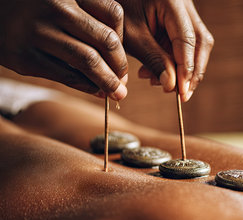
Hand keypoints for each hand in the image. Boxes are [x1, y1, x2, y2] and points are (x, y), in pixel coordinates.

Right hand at [0, 0, 127, 99]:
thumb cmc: (36, 8)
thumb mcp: (62, 1)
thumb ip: (89, 18)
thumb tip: (119, 60)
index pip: (113, 14)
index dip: (124, 38)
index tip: (121, 54)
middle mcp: (54, 7)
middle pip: (106, 40)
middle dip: (120, 65)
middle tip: (123, 81)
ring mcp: (37, 32)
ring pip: (88, 61)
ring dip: (108, 81)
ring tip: (116, 93)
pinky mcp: (24, 56)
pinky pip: (66, 75)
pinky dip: (86, 86)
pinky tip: (94, 89)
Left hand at [118, 0, 213, 101]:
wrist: (108, 1)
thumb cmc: (116, 13)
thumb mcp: (132, 36)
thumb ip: (153, 59)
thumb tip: (172, 86)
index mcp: (172, 2)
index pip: (187, 40)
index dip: (186, 69)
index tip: (182, 93)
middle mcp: (184, 4)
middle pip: (200, 42)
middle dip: (191, 72)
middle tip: (181, 95)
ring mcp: (185, 11)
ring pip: (197, 45)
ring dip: (183, 69)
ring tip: (157, 82)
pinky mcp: (179, 20)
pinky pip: (186, 44)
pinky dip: (175, 61)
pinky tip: (156, 72)